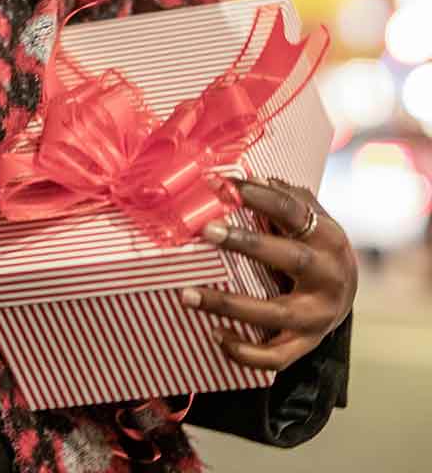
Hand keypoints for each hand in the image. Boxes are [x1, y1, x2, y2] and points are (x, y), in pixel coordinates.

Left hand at [179, 176, 356, 372]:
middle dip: (246, 244)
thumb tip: (237, 177)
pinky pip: (278, 356)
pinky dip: (246, 352)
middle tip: (205, 230)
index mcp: (326, 236)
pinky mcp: (309, 342)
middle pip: (289, 257)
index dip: (256, 195)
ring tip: (187, 294)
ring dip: (230, 305)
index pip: (291, 210)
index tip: (219, 183)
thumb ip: (278, 196)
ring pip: (277, 313)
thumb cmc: (311, 243)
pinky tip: (214, 335)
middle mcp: (328, 274)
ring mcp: (320, 313)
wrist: (345, 292)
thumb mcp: (305, 217)